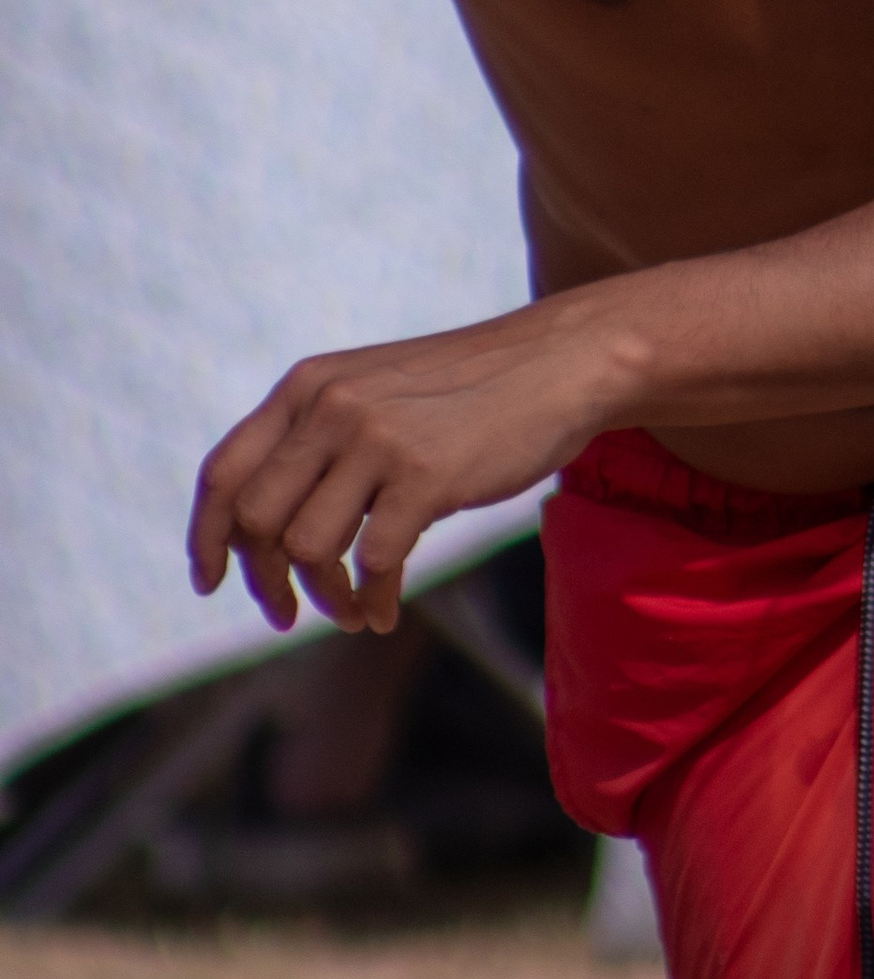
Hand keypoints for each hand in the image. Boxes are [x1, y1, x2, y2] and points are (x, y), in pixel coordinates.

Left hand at [190, 300, 625, 634]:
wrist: (562, 363)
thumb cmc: (473, 389)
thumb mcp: (376, 389)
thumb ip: (321, 436)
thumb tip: (270, 529)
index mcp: (307, 386)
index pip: (223, 473)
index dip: (206, 538)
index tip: (212, 583)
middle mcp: (330, 408)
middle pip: (255, 520)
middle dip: (263, 583)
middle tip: (288, 614)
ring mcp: (377, 439)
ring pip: (306, 547)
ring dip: (323, 598)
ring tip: (350, 612)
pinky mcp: (426, 475)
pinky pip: (373, 563)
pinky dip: (371, 602)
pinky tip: (385, 614)